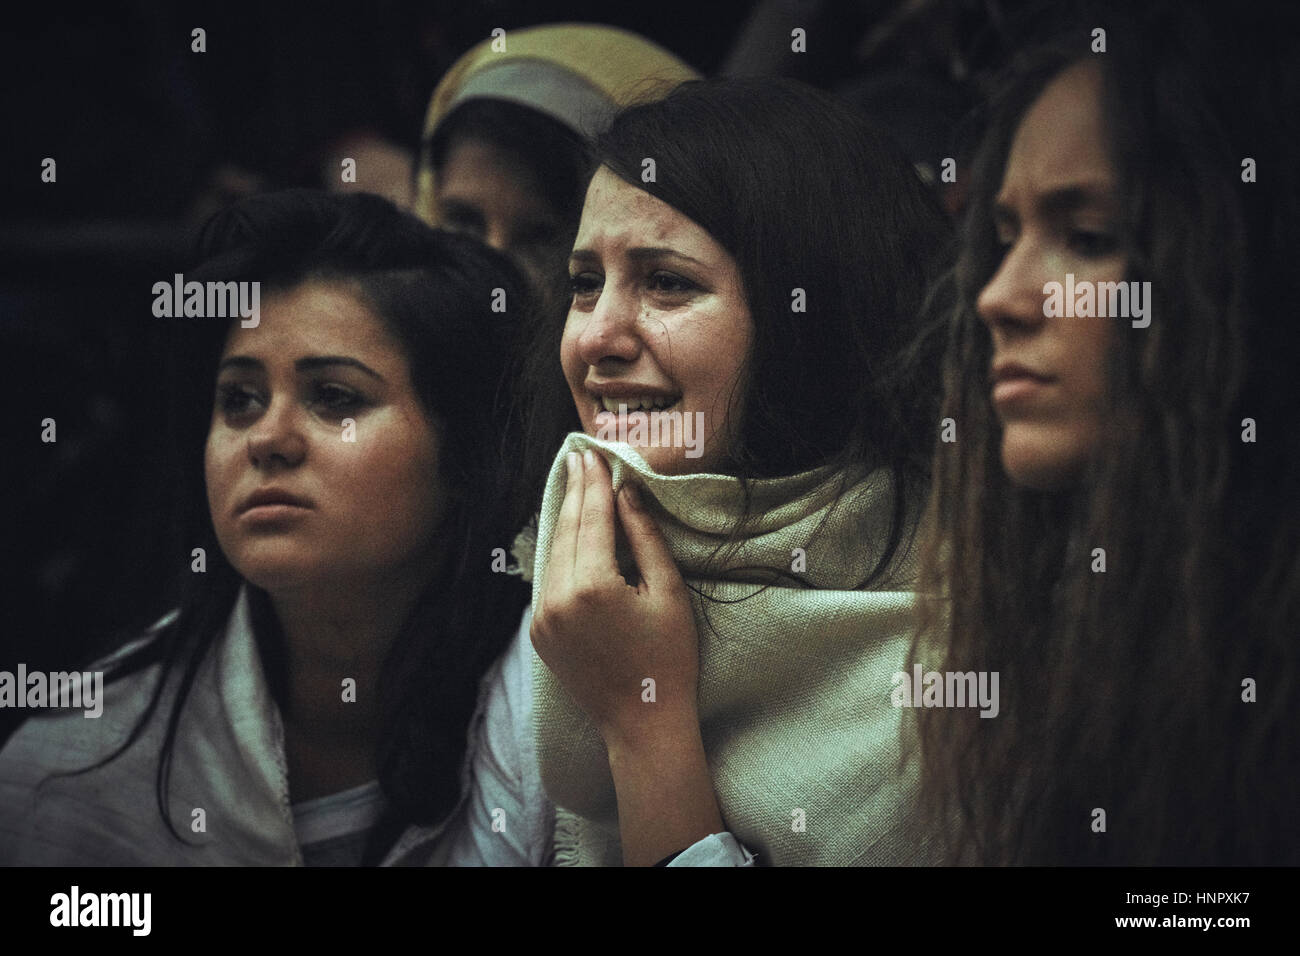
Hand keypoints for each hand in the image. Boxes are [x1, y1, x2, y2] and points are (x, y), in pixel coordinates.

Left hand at [530, 447, 699, 745]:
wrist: (642, 720)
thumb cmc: (667, 658)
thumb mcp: (668, 592)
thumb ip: (644, 538)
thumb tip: (626, 494)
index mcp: (591, 586)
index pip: (590, 519)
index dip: (593, 483)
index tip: (594, 453)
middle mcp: (557, 598)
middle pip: (565, 529)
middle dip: (574, 490)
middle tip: (578, 456)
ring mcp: (542, 617)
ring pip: (551, 551)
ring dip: (563, 516)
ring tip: (573, 483)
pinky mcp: (539, 632)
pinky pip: (547, 578)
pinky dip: (558, 549)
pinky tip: (568, 530)